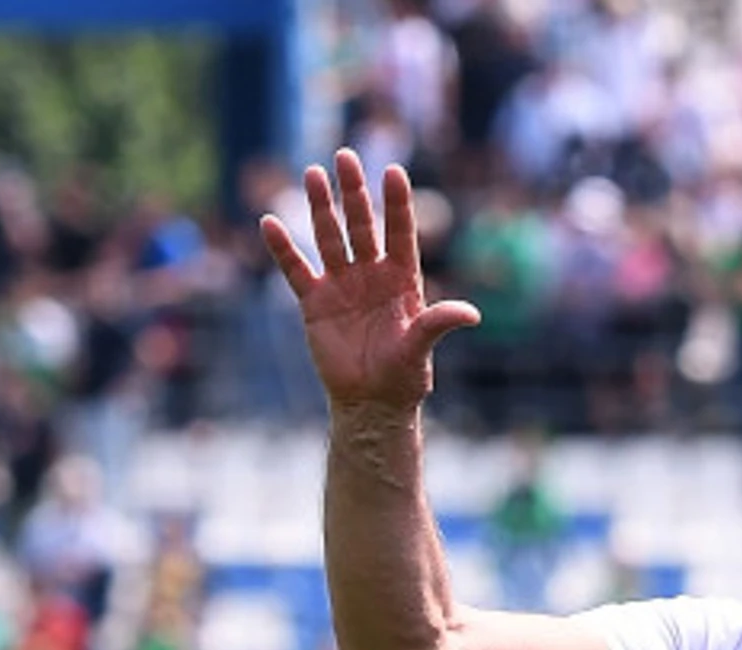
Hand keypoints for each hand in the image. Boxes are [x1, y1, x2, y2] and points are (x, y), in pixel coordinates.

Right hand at [257, 150, 481, 412]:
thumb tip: (472, 314)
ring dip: (320, 207)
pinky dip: (283, 249)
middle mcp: (371, 274)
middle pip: (361, 225)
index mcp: (402, 279)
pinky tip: (269, 223)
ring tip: (313, 174)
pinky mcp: (315, 302)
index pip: (400, 233)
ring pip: (329, 237)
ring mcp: (341, 284)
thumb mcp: (422, 349)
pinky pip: (296, 269)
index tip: (394, 170)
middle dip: (353, 192)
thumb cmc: (404, 376)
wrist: (371, 402)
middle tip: (345, 156)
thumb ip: (438, 325)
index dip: (397, 204)